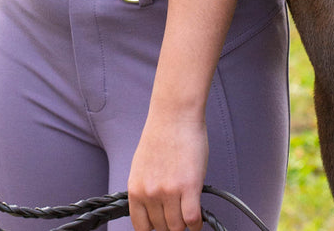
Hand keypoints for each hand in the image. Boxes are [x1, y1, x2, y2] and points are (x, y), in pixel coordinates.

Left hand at [127, 109, 207, 230]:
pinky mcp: (189, 187)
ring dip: (184, 224)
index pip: (141, 226)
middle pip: (162, 228)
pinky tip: (198, 220)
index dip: (153, 228)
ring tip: (188, 216)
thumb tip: (152, 210)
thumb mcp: (142, 166)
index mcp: (135, 188)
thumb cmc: (161, 135)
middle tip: (178, 216)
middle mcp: (150, 193)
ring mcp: (169, 192)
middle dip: (170, 224)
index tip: (161, 226)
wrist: (175, 114)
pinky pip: (193, 220)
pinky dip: (196, 225)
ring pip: (178, 227)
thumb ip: (145, 189)